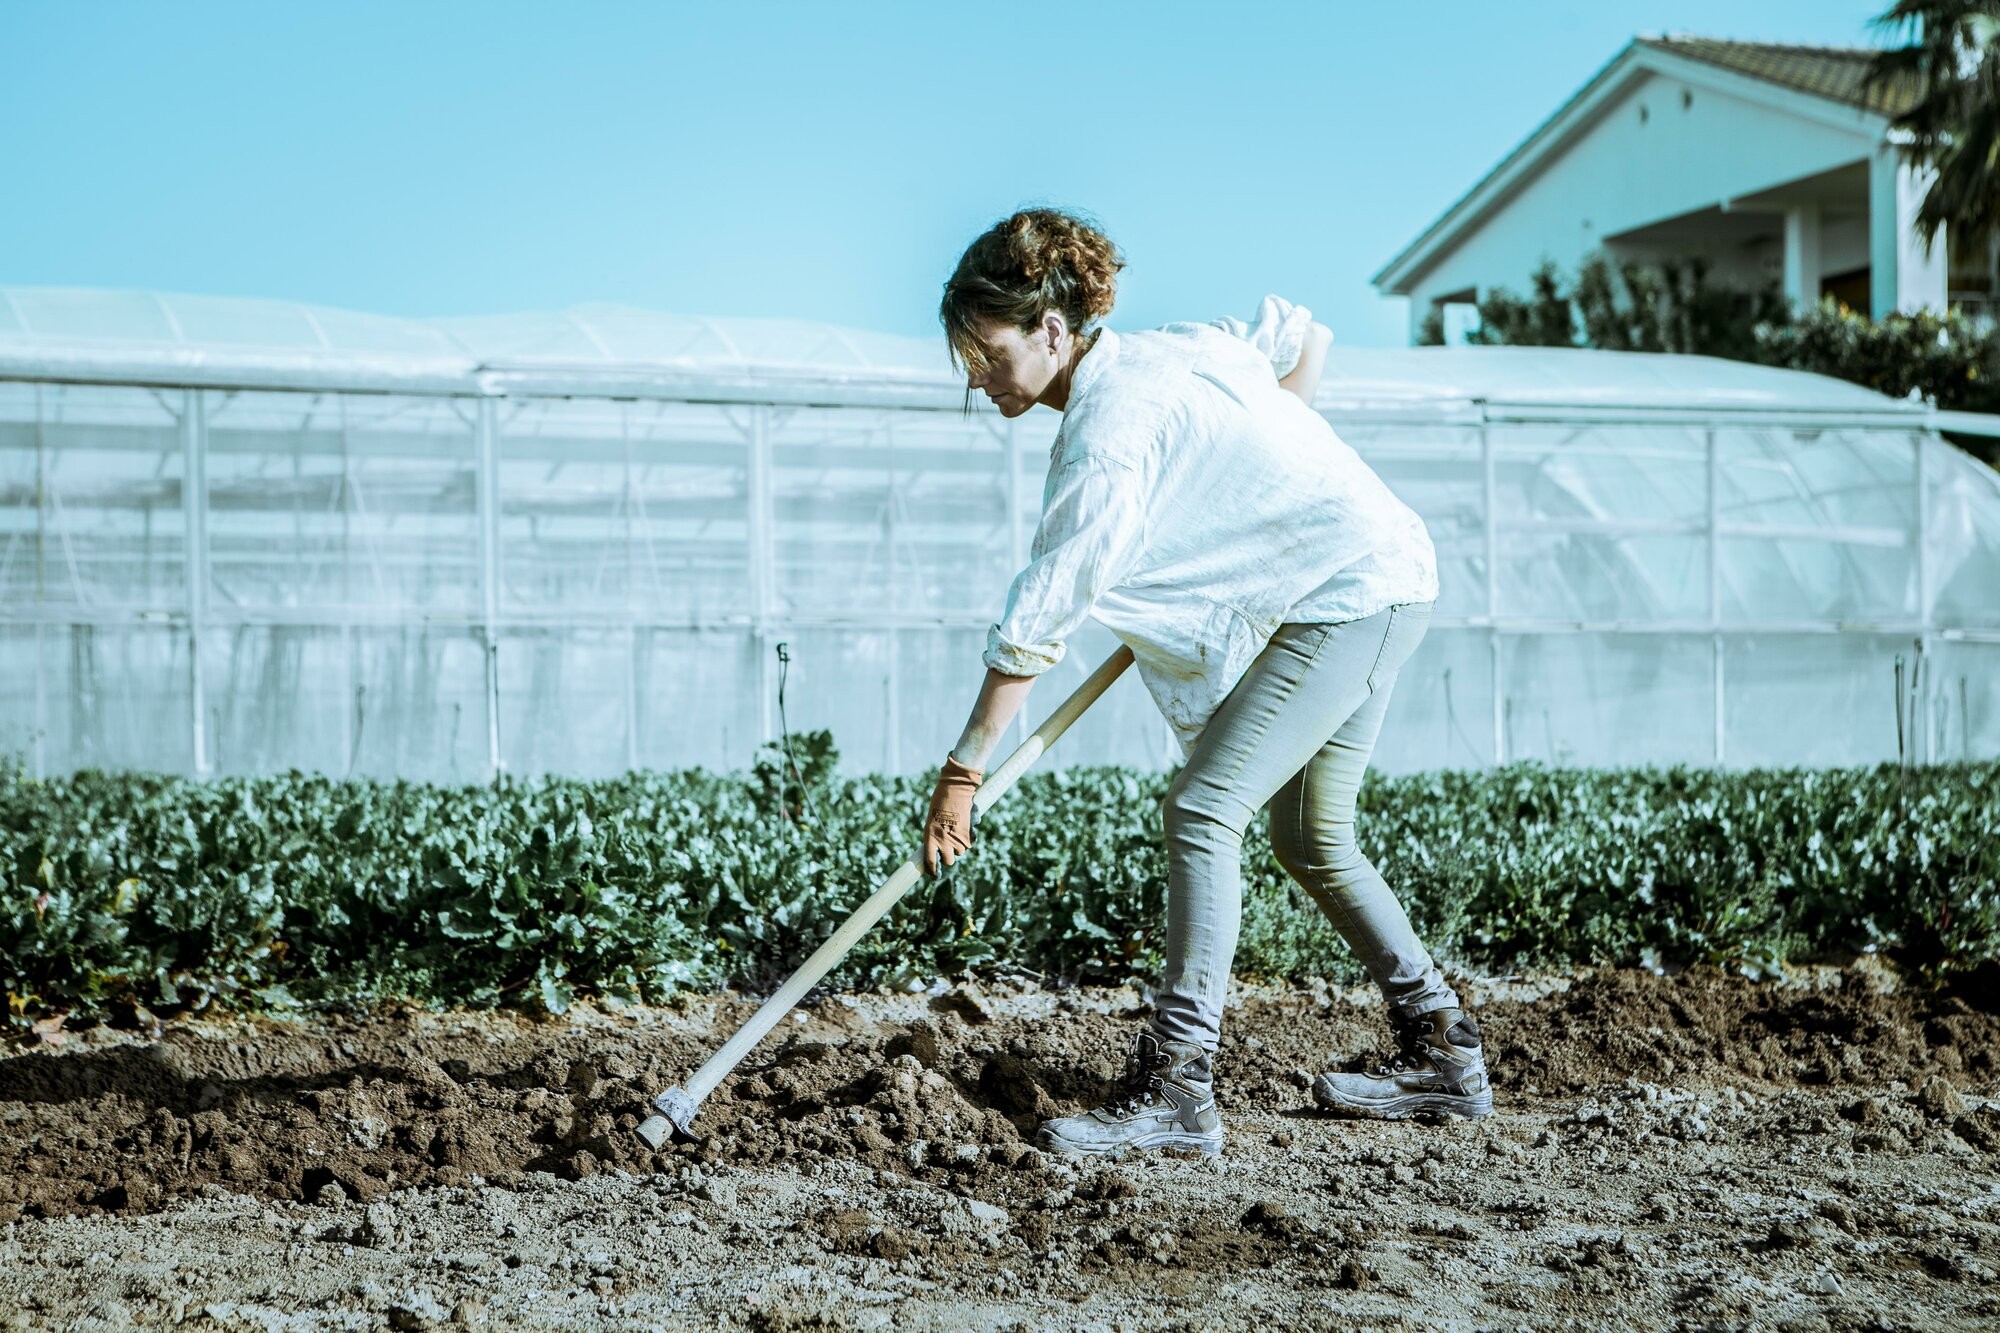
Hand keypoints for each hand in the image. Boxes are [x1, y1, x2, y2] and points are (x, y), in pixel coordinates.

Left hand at [921, 754, 982, 877]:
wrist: (955, 788)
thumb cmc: (940, 801)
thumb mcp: (932, 819)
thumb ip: (934, 834)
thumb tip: (937, 848)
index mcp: (930, 836)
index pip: (931, 861)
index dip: (934, 870)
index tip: (935, 875)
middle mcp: (943, 840)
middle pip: (949, 861)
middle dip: (949, 856)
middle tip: (948, 847)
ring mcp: (957, 839)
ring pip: (960, 852)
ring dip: (959, 846)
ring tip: (956, 831)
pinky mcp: (968, 834)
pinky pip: (969, 843)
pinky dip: (968, 838)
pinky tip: (965, 826)